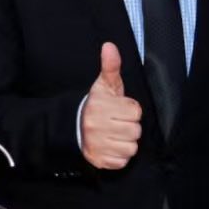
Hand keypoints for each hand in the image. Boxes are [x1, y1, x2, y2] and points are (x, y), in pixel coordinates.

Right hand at [80, 42, 142, 168]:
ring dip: (126, 142)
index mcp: (101, 107)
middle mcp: (97, 127)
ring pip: (131, 147)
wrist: (74, 128)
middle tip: (117, 122)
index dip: (130, 110)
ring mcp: (98, 145)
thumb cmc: (96, 105)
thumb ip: (110, 66)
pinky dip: (119, 156)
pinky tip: (111, 146)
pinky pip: (122, 161)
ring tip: (115, 134)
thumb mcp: (104, 85)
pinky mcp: (99, 160)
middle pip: (135, 130)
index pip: (135, 111)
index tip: (120, 109)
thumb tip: (110, 46)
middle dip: (129, 126)